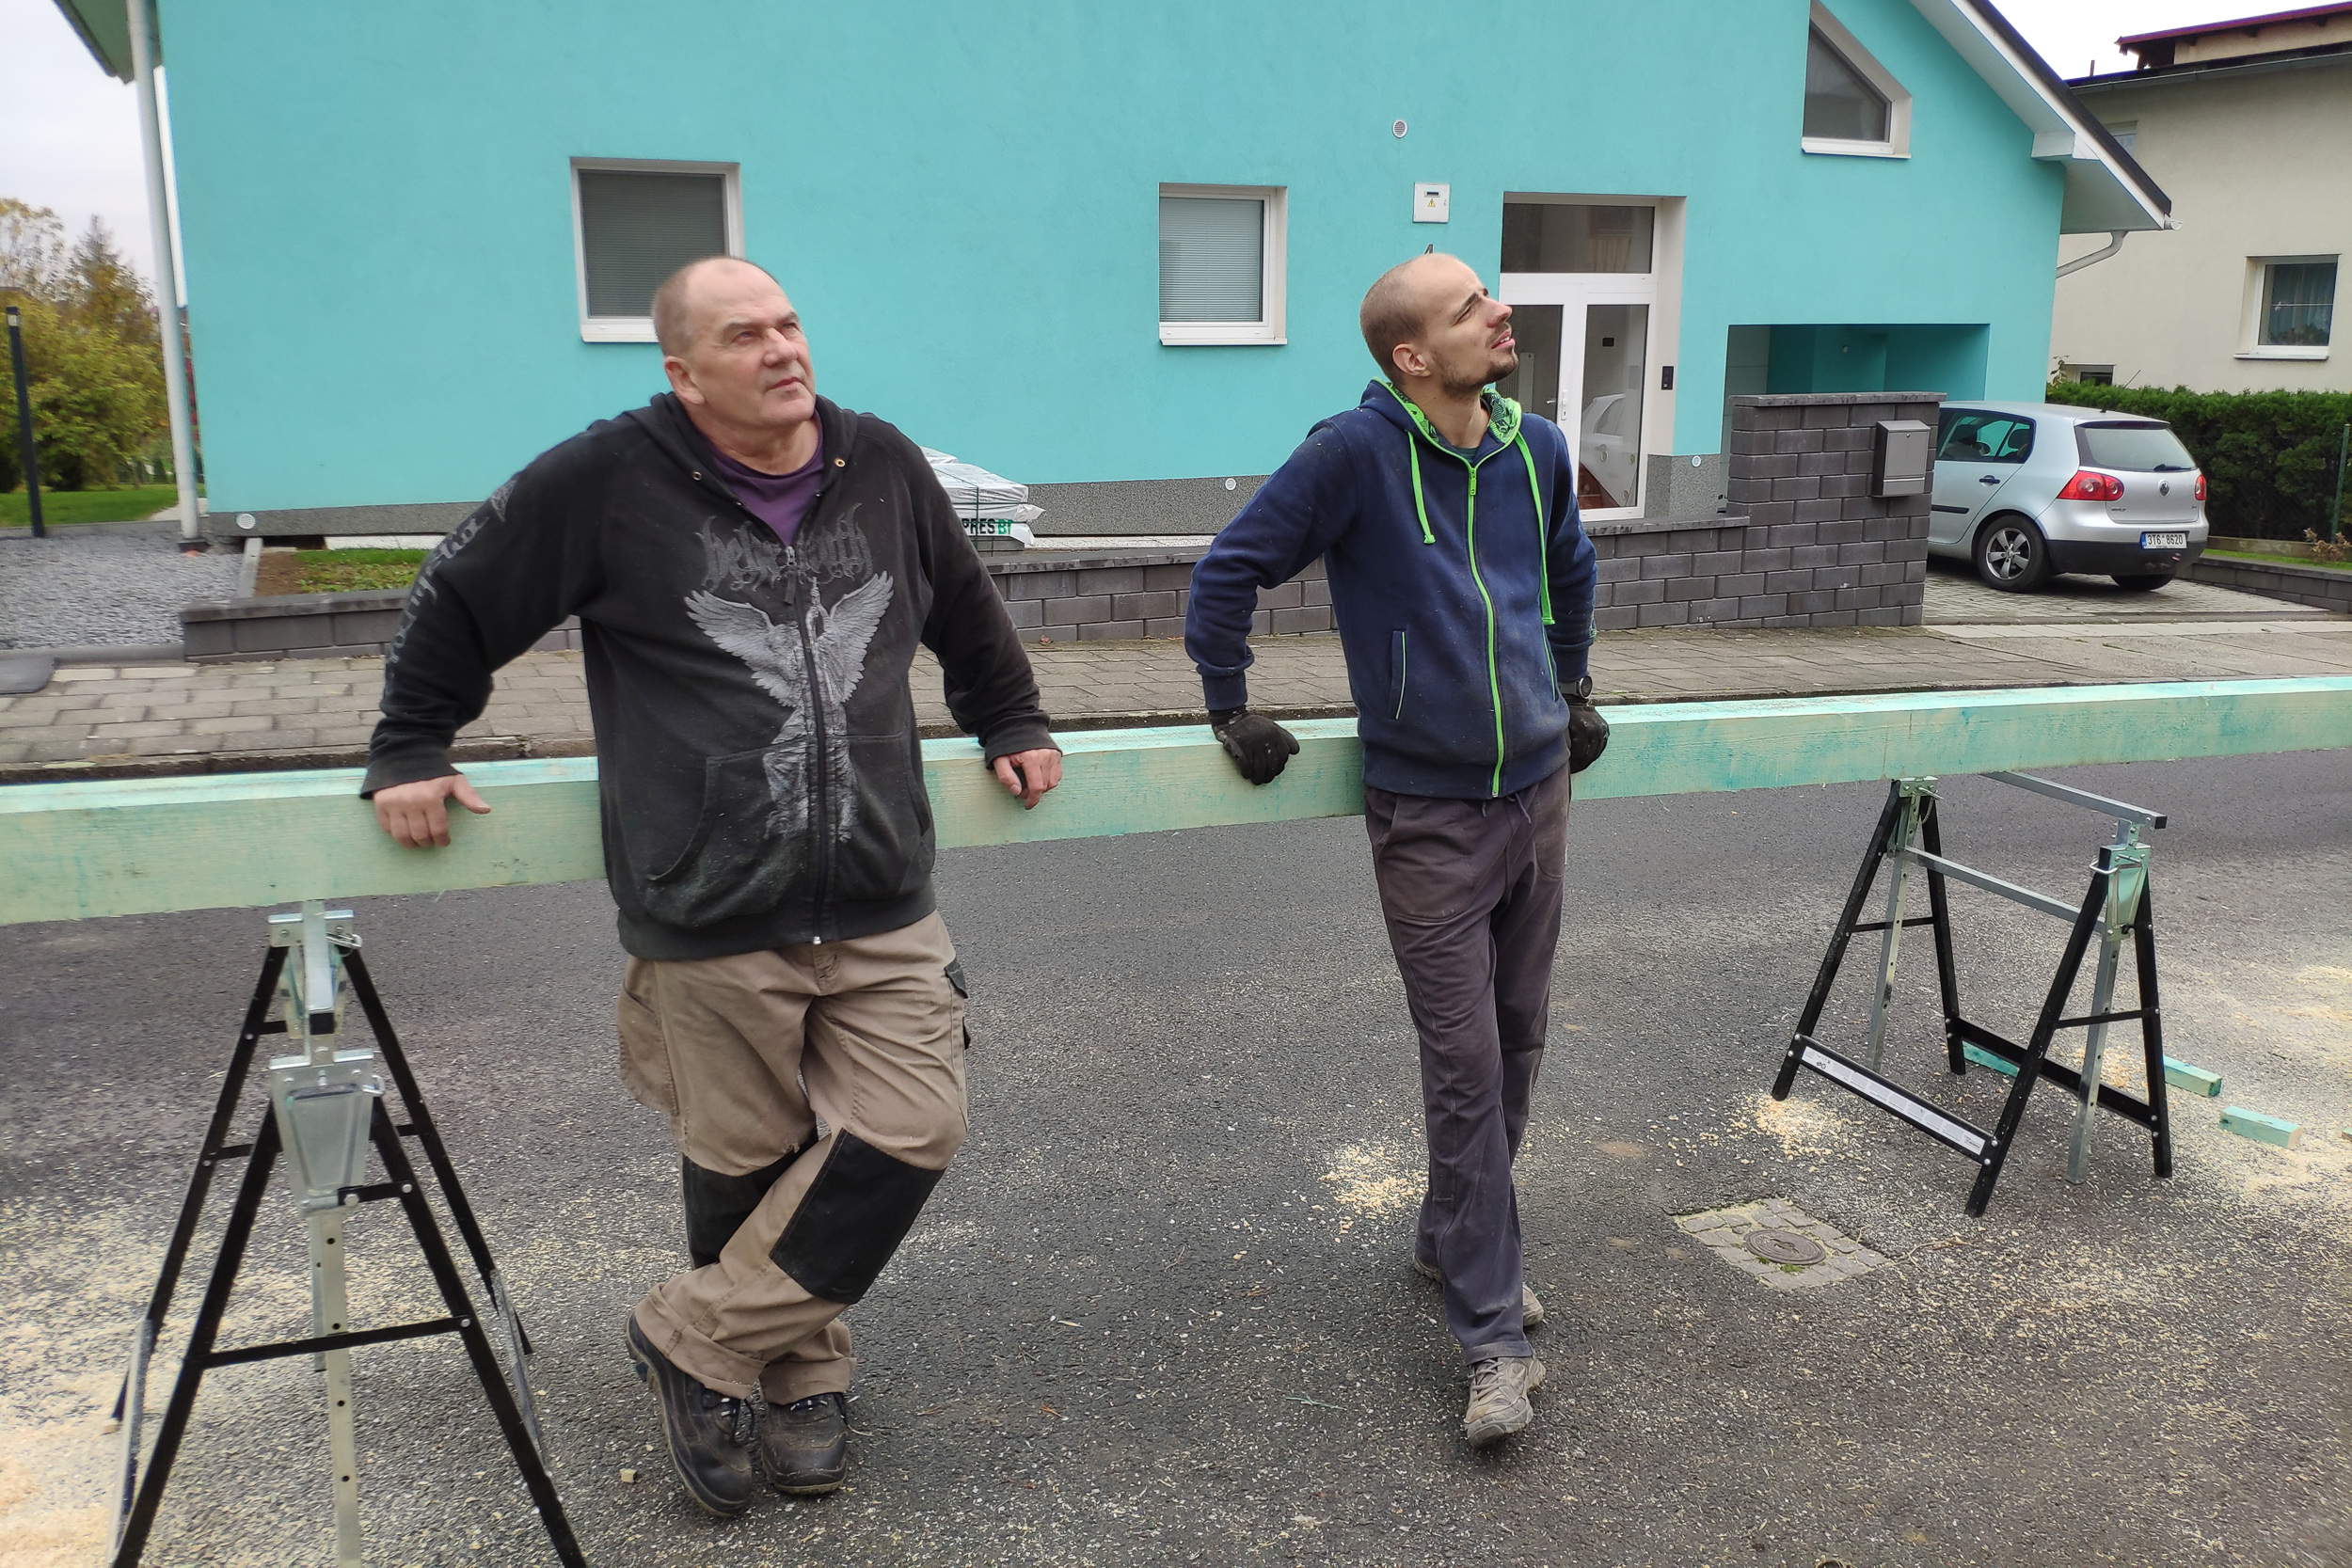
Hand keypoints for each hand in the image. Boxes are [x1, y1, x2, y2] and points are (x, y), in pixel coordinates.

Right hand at [371, 772, 490, 847]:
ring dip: (411, 843)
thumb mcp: (454, 780)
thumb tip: (485, 810)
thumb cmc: (433, 771)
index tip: (444, 841)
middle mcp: (411, 802)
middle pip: (420, 835)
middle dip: (428, 842)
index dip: (442, 839)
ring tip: (417, 842)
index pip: (438, 829)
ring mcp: (393, 803)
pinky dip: (395, 834)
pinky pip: (387, 828)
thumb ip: (469, 796)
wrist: (405, 755)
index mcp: (431, 797)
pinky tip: (404, 832)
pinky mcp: (380, 804)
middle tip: (431, 842)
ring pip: (402, 835)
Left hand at [990, 747, 1062, 809]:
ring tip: (1030, 783)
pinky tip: (1038, 777)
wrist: (1017, 725)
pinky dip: (1049, 779)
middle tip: (1022, 790)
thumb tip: (1017, 792)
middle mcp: (1046, 756)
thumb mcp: (1000, 759)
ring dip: (1043, 787)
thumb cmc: (1007, 743)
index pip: (1036, 787)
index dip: (1032, 799)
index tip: (1027, 805)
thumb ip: (1006, 777)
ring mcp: (1053, 755)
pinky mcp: (1057, 754)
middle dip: (1034, 793)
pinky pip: (1057, 774)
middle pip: (1045, 786)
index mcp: (1032, 758)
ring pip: (1053, 781)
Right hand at [1209, 708, 1298, 785]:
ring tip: (1257, 780)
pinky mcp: (1239, 745)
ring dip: (1258, 777)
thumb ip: (1284, 737)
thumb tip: (1296, 751)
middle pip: (1272, 763)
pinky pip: (1245, 764)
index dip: (1281, 766)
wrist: (1230, 717)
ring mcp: (1252, 742)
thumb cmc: (1253, 724)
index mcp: (1275, 733)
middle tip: (1265, 780)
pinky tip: (1246, 775)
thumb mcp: (1271, 726)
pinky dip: (1247, 772)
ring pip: (1260, 766)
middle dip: (1269, 775)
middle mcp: (1265, 737)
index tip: (1276, 772)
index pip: (1284, 754)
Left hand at [1563, 688, 1609, 773]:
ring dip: (1588, 761)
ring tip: (1580, 766)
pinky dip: (1595, 754)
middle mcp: (1596, 729)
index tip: (1569, 770)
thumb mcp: (1560, 727)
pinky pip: (1601, 746)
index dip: (1574, 764)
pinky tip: (1588, 758)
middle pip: (1589, 754)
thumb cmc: (1563, 714)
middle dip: (1581, 764)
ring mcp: (1602, 729)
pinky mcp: (1605, 729)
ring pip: (1596, 752)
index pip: (1580, 754)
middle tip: (1573, 771)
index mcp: (1584, 729)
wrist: (1575, 699)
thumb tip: (1564, 760)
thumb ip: (1563, 742)